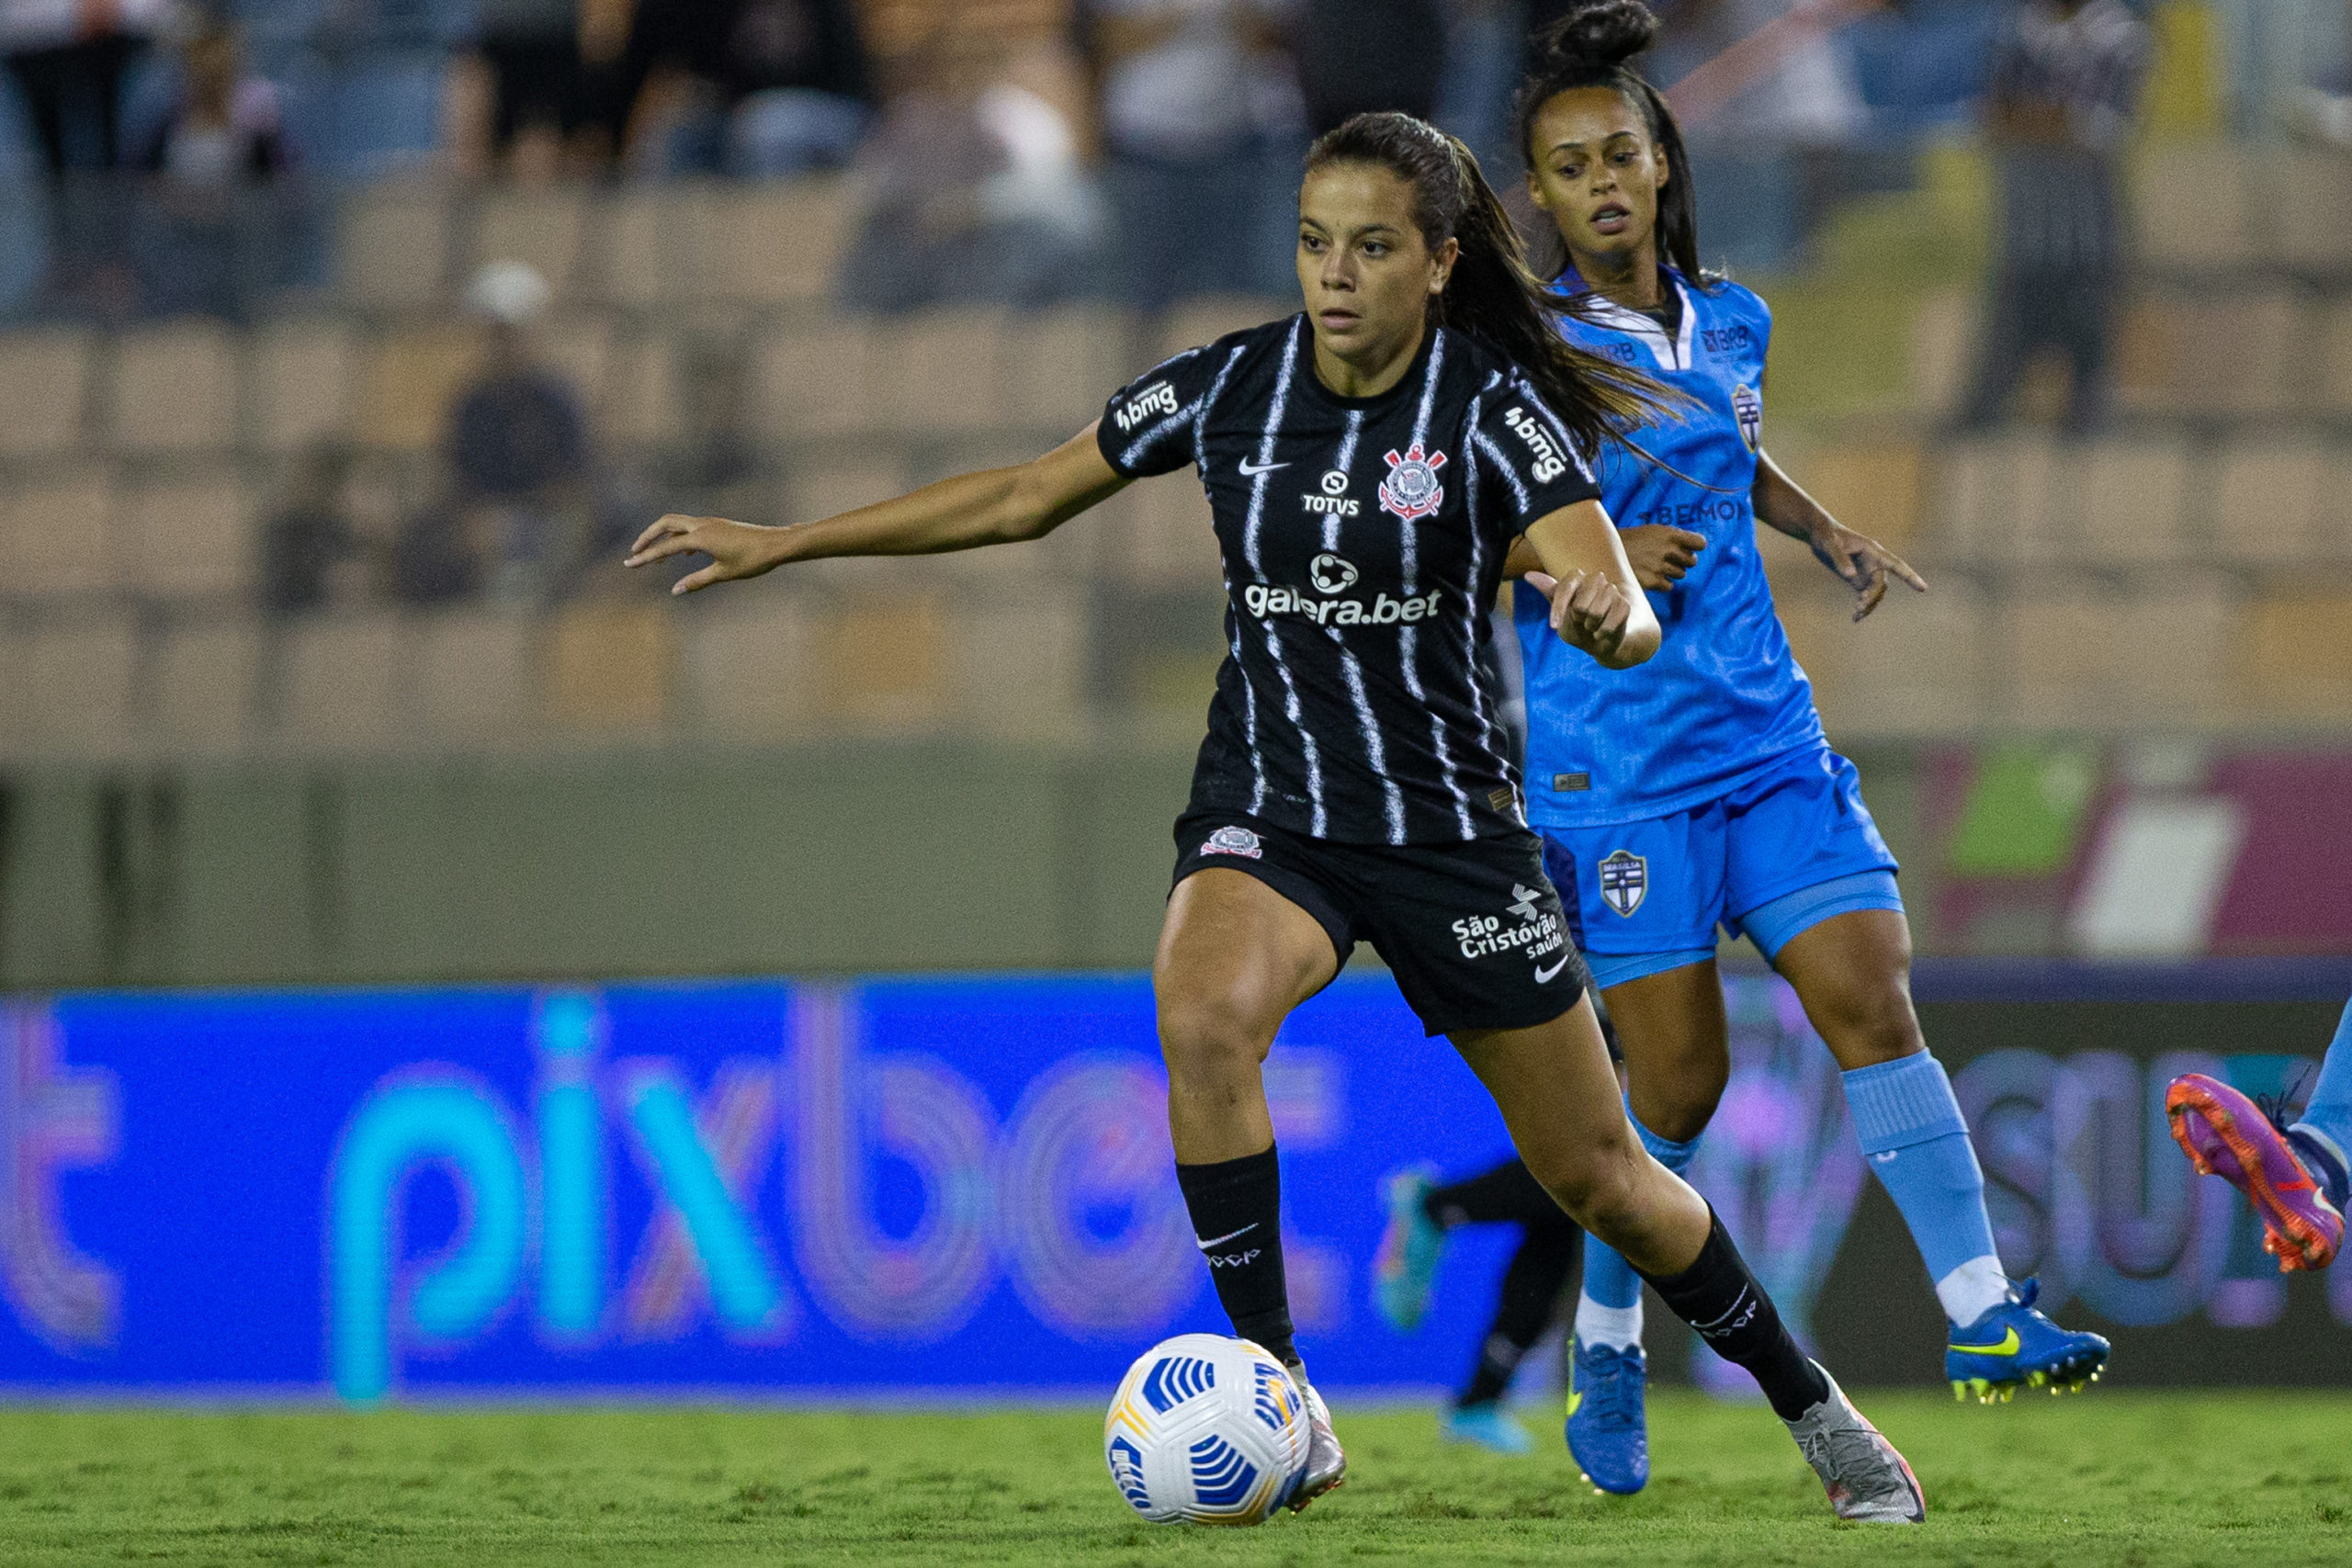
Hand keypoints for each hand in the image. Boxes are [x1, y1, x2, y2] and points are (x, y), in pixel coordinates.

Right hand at [625, 514, 786, 594]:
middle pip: (665, 524)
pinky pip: (692, 528)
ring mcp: (711, 523)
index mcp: (701, 537)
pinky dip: (681, 537)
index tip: (629, 564)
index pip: (665, 548)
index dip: (645, 557)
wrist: (777, 544)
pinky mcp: (718, 525)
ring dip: (663, 537)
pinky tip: (684, 553)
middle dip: (648, 537)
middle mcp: (702, 525)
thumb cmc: (753, 560)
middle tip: (635, 552)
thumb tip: (675, 591)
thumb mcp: (724, 574)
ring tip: (656, 559)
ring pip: (678, 524)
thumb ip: (697, 581)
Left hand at [1526, 569, 1634, 661]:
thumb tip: (1528, 575)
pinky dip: (1603, 633)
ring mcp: (1612, 590)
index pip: (1566, 586)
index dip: (1559, 608)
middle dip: (1577, 621)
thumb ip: (1549, 593)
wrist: (1600, 644)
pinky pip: (1610, 622)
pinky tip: (1603, 633)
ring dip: (1591, 627)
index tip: (1554, 626)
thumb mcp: (1560, 613)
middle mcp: (1596, 579)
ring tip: (1592, 627)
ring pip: (1595, 612)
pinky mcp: (1624, 604)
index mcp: (1577, 578)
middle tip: (1581, 622)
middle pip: (1580, 604)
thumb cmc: (1576, 627)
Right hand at [1619, 525, 1704, 589]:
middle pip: (1692, 561)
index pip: (1700, 543)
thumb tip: (1700, 545)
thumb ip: (1676, 537)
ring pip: (1681, 575)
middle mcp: (1668, 549)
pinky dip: (1662, 583)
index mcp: (1670, 534)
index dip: (1696, 547)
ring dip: (1671, 572)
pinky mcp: (1653, 581)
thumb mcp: (1655, 531)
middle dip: (1682, 561)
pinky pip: (1669, 586)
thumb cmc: (1634, 540)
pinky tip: (1650, 576)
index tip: (1690, 549)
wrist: (1607, 552)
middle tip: (1667, 559)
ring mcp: (1661, 566)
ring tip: (1655, 566)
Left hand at [1809, 521, 1925, 620]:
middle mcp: (1875, 563)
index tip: (1923, 588)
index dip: (1910, 576)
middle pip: (1881, 585)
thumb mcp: (1829, 544)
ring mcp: (1868, 573)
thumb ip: (1840, 559)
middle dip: (1872, 597)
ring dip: (1868, 605)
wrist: (1819, 535)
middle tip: (1858, 608)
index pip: (1896, 565)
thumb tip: (1851, 576)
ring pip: (1875, 593)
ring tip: (1856, 616)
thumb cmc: (1826, 535)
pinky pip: (1866, 596)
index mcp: (1873, 551)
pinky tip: (1855, 618)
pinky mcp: (1858, 581)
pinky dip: (1863, 607)